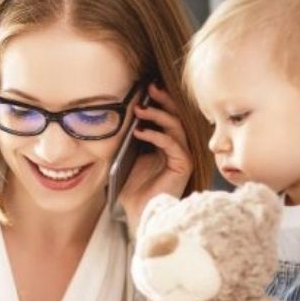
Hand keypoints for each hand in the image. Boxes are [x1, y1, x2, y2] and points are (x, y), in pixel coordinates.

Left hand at [117, 83, 195, 229]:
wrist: (140, 213)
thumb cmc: (133, 189)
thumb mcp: (125, 158)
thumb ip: (126, 140)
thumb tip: (116, 119)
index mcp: (164, 143)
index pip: (167, 116)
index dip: (159, 101)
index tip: (144, 88)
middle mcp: (176, 147)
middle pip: (176, 116)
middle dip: (163, 100)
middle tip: (150, 88)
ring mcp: (181, 155)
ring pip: (176, 126)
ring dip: (158, 114)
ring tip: (140, 109)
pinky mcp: (183, 164)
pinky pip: (172, 143)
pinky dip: (156, 134)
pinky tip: (140, 131)